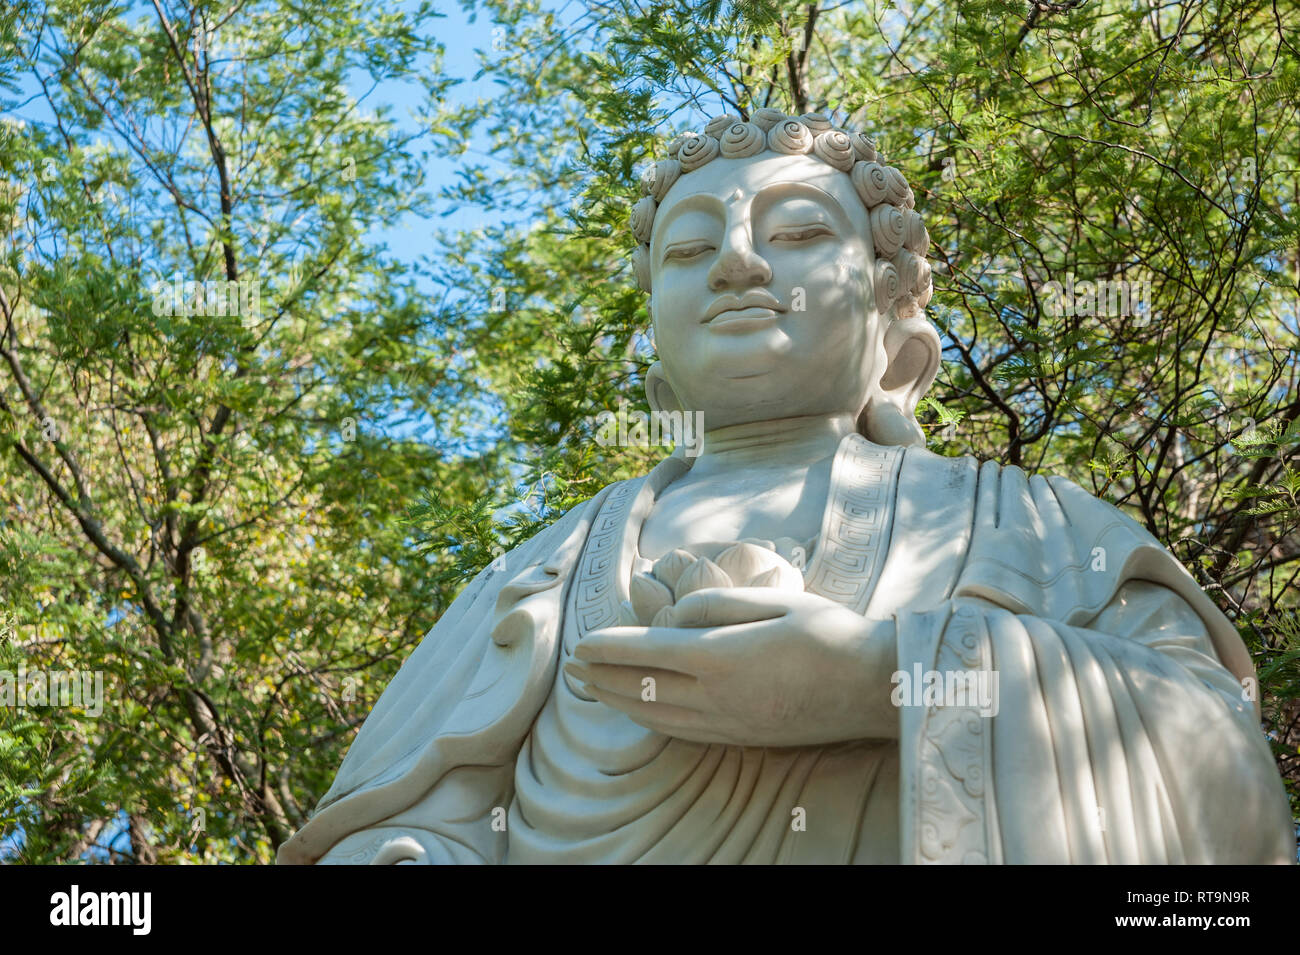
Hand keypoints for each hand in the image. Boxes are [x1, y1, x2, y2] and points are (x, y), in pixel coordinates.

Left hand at [568, 587, 897, 746]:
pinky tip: (642, 713)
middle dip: (602, 678)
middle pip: (642, 688)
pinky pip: (681, 732)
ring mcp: (728, 723)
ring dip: (619, 702)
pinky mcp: (741, 738)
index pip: (647, 652)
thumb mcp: (771, 600)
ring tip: (594, 690)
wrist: (872, 687)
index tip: (581, 644)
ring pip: (657, 716)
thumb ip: (715, 605)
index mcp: (721, 657)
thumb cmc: (827, 633)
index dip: (609, 648)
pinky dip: (650, 721)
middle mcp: (716, 697)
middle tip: (573, 669)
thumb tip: (673, 618)